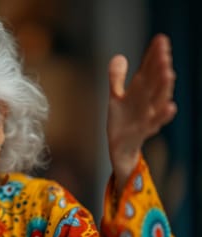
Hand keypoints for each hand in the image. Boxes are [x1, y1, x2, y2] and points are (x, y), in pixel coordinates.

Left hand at [107, 34, 175, 191]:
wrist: (120, 147)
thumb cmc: (122, 120)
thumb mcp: (117, 97)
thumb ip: (117, 78)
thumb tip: (118, 56)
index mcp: (140, 91)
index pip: (148, 70)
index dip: (153, 56)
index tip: (160, 39)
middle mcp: (147, 101)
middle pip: (155, 82)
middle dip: (160, 68)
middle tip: (164, 52)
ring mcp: (147, 116)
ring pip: (158, 100)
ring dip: (163, 88)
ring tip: (168, 73)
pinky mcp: (142, 131)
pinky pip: (155, 123)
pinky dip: (163, 115)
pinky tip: (170, 106)